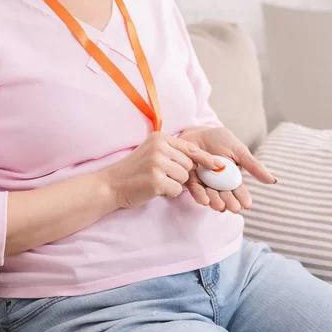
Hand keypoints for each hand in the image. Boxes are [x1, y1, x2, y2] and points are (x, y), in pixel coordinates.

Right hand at [99, 132, 222, 207]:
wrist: (111, 185)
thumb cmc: (135, 171)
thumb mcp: (153, 153)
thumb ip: (173, 153)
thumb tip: (201, 162)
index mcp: (160, 138)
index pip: (190, 148)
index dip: (206, 158)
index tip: (219, 165)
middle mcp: (160, 148)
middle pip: (189, 165)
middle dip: (181, 174)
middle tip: (163, 175)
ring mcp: (157, 164)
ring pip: (184, 178)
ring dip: (174, 184)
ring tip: (157, 181)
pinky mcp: (156, 180)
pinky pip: (176, 190)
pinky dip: (168, 192)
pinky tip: (154, 189)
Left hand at [180, 127, 275, 212]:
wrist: (197, 130)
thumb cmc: (219, 139)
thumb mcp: (239, 151)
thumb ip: (253, 166)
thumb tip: (273, 181)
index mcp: (231, 177)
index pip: (238, 190)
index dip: (243, 197)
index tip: (247, 205)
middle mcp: (218, 182)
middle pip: (224, 195)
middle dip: (230, 202)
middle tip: (234, 209)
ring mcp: (204, 181)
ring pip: (210, 194)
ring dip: (215, 202)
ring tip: (220, 207)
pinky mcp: (190, 178)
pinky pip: (194, 188)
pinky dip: (199, 195)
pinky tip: (204, 201)